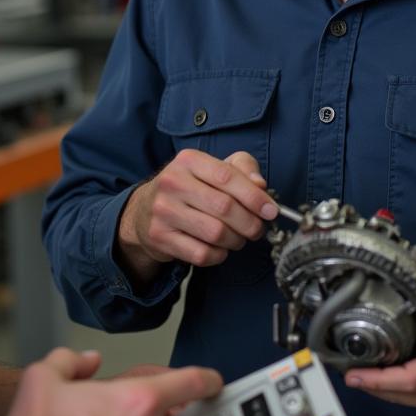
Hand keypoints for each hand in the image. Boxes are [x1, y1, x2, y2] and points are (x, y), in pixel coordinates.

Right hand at [117, 149, 277, 281]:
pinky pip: (202, 254)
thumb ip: (242, 170)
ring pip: (216, 233)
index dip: (254, 196)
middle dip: (250, 223)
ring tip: (239, 238)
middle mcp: (172, 182)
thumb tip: (261, 186)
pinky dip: (219, 255)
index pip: (227, 176)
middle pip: (225, 207)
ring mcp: (163, 211)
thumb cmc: (190, 187)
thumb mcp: (213, 169)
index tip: (271, 210)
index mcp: (188, 160)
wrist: (144, 211)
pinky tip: (219, 248)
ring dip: (237, 240)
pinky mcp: (160, 237)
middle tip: (257, 229)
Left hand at [343, 240, 415, 414]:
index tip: (354, 373)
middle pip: (403, 393)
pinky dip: (395, 390)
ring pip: (408, 400)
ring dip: (380, 388)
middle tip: (340, 368)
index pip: (413, 377)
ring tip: (352, 371)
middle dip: (371, 383)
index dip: (381, 378)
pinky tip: (377, 376)